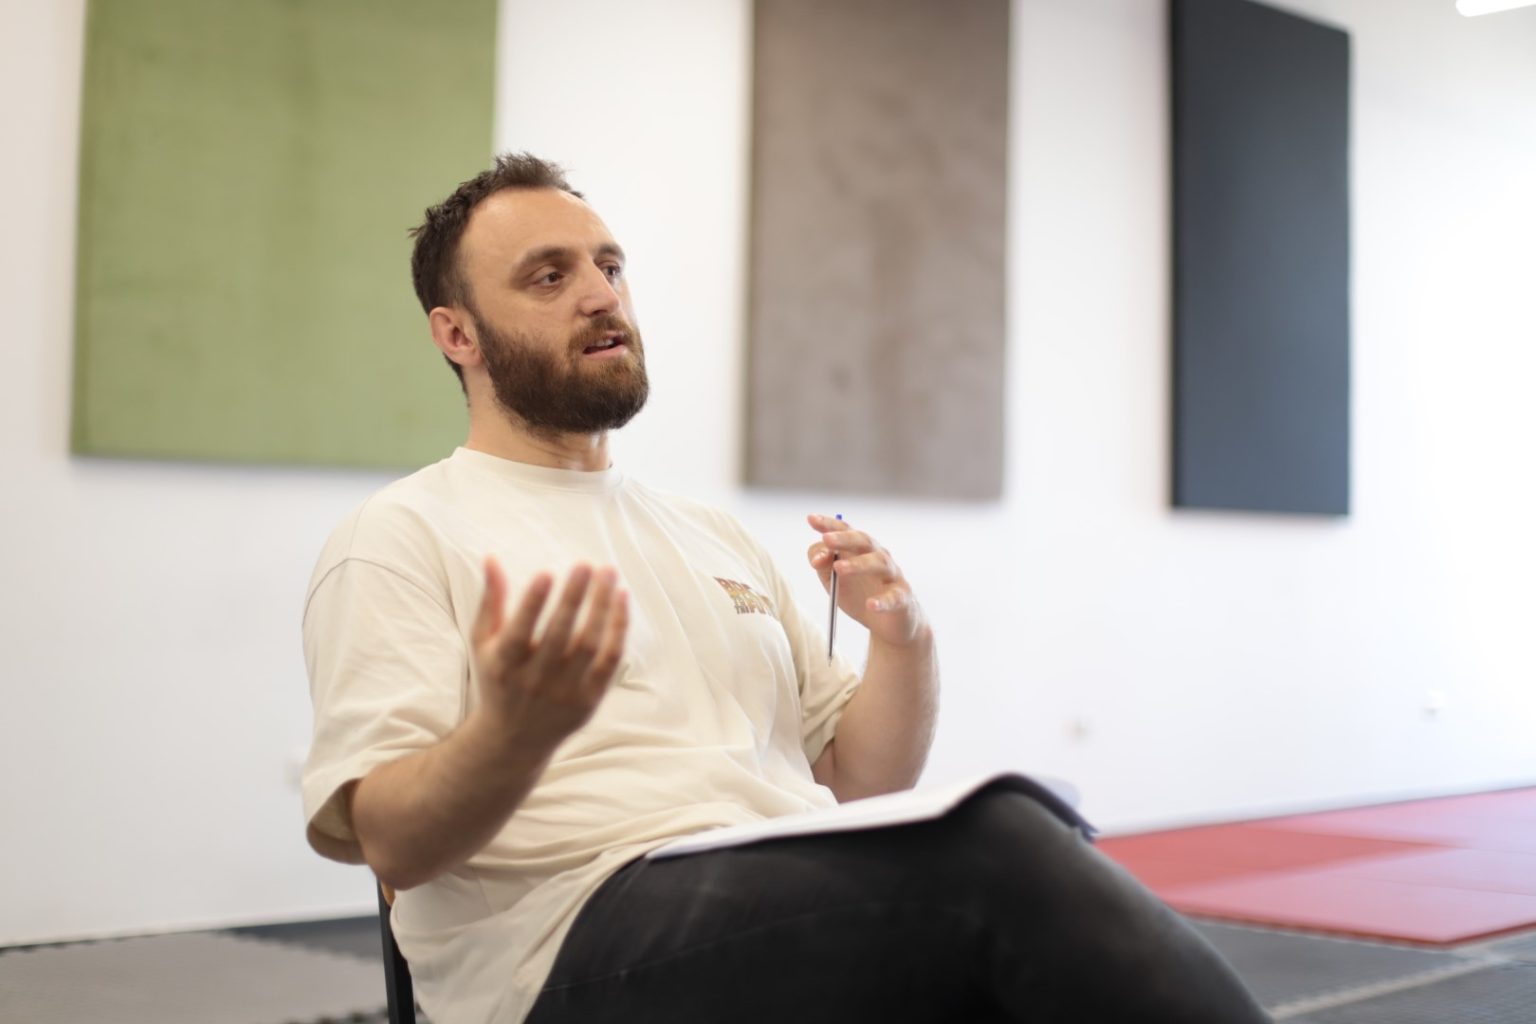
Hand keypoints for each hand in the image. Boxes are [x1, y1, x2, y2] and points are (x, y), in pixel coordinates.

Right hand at [469, 558, 628, 750]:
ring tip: (607, 572)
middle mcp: (534, 681)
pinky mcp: (589, 699)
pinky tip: (621, 598)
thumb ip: (491, 601)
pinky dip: (618, 629)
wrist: (515, 738)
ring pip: (590, 644)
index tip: (547, 573)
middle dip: (573, 597)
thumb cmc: (498, 678)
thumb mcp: (484, 643)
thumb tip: (492, 557)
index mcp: (504, 665)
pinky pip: (610, 660)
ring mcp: (565, 692)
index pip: (520, 632)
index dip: (533, 603)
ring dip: (601, 606)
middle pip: (560, 634)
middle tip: (586, 565)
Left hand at [806, 514, 927, 648]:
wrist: (889, 622)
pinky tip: (871, 604)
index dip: (829, 524)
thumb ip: (822, 564)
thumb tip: (817, 557)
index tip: (811, 519)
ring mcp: (892, 576)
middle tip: (826, 539)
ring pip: (879, 563)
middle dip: (844, 538)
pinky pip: (894, 597)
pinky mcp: (902, 598)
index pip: (845, 530)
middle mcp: (878, 556)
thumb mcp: (834, 579)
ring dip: (858, 564)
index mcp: (860, 550)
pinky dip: (883, 601)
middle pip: (863, 541)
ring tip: (839, 568)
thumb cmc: (860, 594)